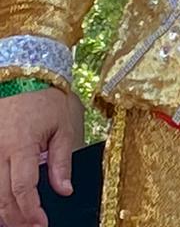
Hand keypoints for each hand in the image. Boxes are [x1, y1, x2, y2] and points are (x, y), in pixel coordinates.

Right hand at [0, 87, 81, 226]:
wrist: (24, 75)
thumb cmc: (46, 99)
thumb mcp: (63, 127)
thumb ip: (62, 161)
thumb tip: (65, 190)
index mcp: (21, 145)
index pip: (23, 188)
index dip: (31, 211)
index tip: (41, 224)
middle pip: (1, 196)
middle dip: (16, 218)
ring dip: (2, 210)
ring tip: (17, 221)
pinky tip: (3, 203)